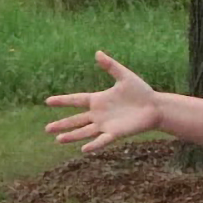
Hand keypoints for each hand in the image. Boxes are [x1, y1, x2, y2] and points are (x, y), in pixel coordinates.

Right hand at [44, 50, 162, 151]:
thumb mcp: (125, 76)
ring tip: (58, 140)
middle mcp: (99, 114)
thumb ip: (111, 66)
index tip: (48, 101)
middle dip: (62, 124)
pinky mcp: (116, 133)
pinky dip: (94, 145)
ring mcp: (106, 124)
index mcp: (98, 99)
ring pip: (85, 131)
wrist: (156, 106)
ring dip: (72, 136)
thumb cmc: (141, 91)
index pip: (76, 100)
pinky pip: (102, 140)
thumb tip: (97, 52)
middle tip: (47, 129)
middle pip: (76, 119)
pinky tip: (83, 149)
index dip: (62, 100)